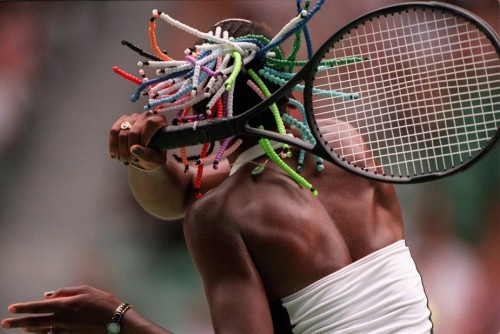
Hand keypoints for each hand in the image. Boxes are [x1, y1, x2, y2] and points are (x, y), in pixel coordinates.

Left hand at [2, 285, 121, 333]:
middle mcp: (61, 320)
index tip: (11, 308)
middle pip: (34, 322)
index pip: (37, 307)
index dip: (23, 308)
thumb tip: (47, 296)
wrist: (116, 321)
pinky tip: (40, 333)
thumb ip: (65, 292)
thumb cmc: (103, 302)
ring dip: (29, 330)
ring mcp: (65, 331)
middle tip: (5, 323)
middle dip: (18, 323)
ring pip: (41, 331)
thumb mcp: (86, 290)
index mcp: (64, 305)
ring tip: (21, 328)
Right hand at [109, 111, 166, 170]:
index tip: (142, 149)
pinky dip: (113, 145)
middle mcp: (145, 116)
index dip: (145, 136)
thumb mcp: (157, 160)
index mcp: (159, 121)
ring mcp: (133, 118)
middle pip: (134, 131)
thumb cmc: (155, 156)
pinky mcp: (122, 121)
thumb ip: (149, 156)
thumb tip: (134, 149)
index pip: (151, 124)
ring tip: (124, 160)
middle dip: (130, 148)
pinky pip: (114, 131)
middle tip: (132, 160)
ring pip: (122, 132)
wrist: (147, 155)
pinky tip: (115, 155)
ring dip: (121, 149)